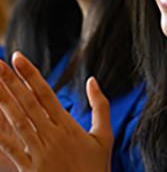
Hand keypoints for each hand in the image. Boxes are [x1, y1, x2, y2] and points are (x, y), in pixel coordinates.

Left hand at [0, 52, 112, 171]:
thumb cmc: (96, 169)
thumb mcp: (104, 136)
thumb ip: (100, 106)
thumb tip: (92, 80)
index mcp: (68, 125)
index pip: (45, 92)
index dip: (30, 74)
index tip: (18, 57)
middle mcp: (52, 135)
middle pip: (28, 102)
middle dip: (11, 81)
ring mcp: (39, 152)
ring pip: (17, 121)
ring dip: (2, 100)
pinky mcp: (30, 169)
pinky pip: (11, 149)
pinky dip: (0, 135)